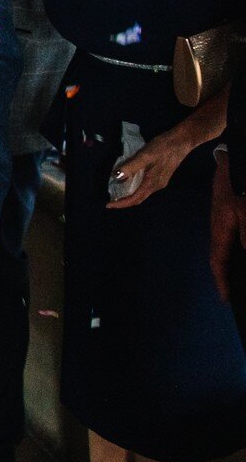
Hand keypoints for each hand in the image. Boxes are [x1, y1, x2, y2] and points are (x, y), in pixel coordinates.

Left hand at [107, 125, 193, 208]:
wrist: (182, 141)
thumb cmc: (163, 148)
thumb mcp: (144, 156)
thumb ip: (130, 167)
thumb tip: (116, 177)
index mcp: (152, 183)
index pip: (135, 199)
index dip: (121, 203)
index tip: (109, 205)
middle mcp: (156, 186)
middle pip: (139, 198)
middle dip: (124, 201)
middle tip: (110, 200)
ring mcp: (160, 181)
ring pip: (142, 192)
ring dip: (129, 194)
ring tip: (117, 191)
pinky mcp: (161, 175)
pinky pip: (145, 186)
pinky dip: (135, 187)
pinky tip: (129, 181)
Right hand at [210, 156, 245, 302]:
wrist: (236, 162)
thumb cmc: (242, 190)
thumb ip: (245, 239)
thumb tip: (243, 253)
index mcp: (220, 230)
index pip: (218, 261)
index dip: (222, 281)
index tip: (225, 300)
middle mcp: (219, 226)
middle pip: (221, 255)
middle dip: (225, 274)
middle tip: (230, 291)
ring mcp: (224, 218)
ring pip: (226, 245)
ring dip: (230, 261)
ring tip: (236, 275)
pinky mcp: (230, 212)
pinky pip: (231, 236)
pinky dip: (235, 248)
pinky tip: (240, 248)